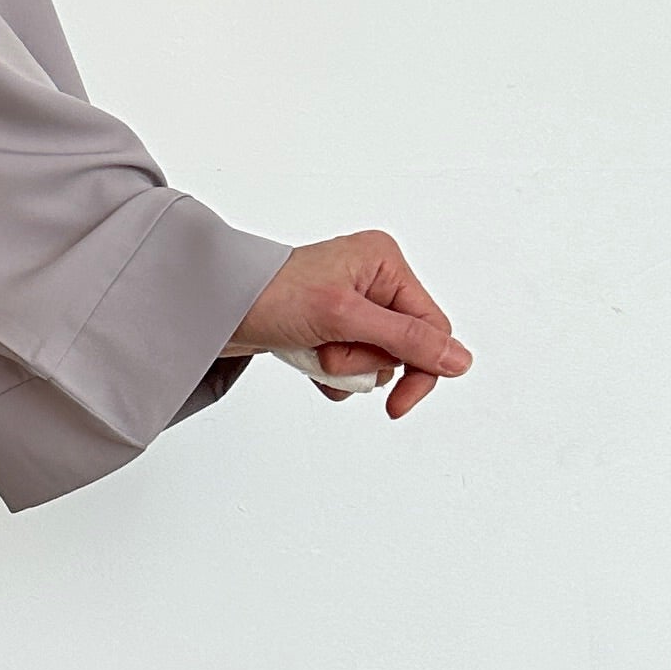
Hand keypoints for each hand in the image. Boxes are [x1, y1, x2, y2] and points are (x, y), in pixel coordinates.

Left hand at [228, 232, 470, 421]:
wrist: (210, 306)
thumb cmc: (269, 296)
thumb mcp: (345, 318)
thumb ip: (405, 339)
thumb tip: (460, 360)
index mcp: (385, 263)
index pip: (431, 328)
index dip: (420, 369)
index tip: (398, 406)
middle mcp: (373, 278)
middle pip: (402, 347)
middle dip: (364, 361)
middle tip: (329, 351)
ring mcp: (351, 303)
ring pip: (375, 360)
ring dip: (344, 367)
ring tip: (311, 349)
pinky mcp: (330, 325)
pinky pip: (350, 363)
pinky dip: (330, 371)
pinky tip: (305, 360)